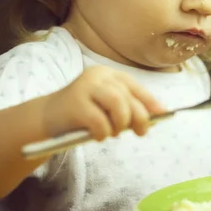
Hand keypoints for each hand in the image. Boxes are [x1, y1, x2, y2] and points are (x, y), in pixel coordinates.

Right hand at [42, 66, 164, 139]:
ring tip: (112, 133)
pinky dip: (104, 132)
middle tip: (140, 133)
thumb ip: (127, 109)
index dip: (151, 101)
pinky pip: (99, 121)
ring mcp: (85, 87)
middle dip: (139, 117)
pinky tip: (98, 136)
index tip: (164, 114)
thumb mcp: (106, 108)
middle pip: (128, 96)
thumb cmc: (82, 114)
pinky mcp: (75, 103)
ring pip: (117, 104)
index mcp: (108, 74)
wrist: (46, 118)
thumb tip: (156, 117)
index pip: (135, 86)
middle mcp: (98, 76)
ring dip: (120, 123)